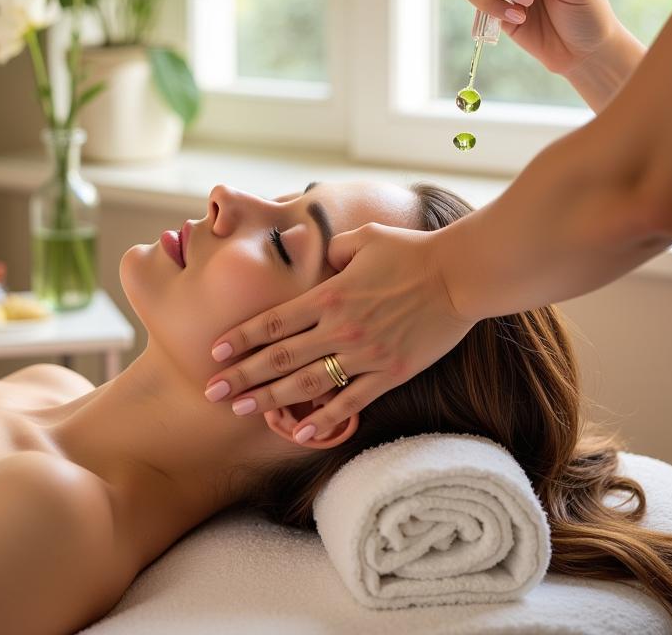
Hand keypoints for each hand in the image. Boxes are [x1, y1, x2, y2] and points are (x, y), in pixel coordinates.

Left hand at [202, 223, 476, 443]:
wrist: (460, 275)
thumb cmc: (411, 250)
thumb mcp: (363, 239)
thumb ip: (331, 250)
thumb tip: (316, 260)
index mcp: (329, 294)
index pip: (274, 321)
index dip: (241, 337)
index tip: (215, 351)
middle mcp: (340, 328)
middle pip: (280, 357)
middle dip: (243, 375)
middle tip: (212, 391)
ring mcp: (364, 354)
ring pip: (306, 384)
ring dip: (270, 399)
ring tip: (241, 410)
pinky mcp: (389, 373)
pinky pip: (350, 401)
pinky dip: (323, 419)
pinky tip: (300, 433)